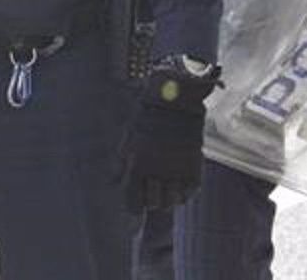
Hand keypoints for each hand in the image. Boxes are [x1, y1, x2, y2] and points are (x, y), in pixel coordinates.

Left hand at [120, 60, 215, 212]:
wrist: (177, 101)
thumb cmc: (147, 118)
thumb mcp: (128, 139)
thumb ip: (120, 165)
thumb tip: (112, 183)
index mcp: (137, 167)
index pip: (133, 204)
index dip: (134, 204)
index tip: (137, 198)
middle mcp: (157, 174)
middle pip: (154, 205)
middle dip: (152, 198)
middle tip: (154, 186)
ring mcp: (177, 173)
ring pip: (172, 203)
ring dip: (169, 197)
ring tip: (167, 184)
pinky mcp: (194, 169)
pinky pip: (189, 194)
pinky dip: (184, 191)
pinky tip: (179, 180)